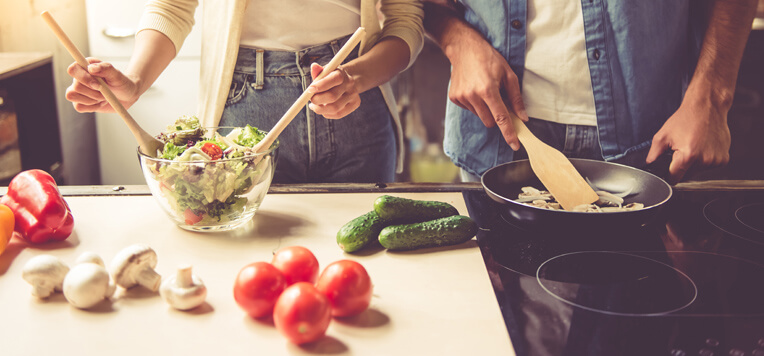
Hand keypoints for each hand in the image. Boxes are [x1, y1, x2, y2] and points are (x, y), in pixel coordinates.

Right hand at [65, 58, 139, 112]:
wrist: (126, 96)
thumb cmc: (121, 82)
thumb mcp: (117, 75)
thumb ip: (106, 68)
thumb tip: (91, 68)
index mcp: (85, 66)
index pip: (73, 70)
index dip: (84, 79)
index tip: (99, 85)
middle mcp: (78, 77)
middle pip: (75, 86)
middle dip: (93, 93)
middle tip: (105, 92)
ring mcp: (77, 90)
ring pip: (72, 96)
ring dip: (92, 100)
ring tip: (103, 97)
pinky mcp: (80, 102)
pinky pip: (78, 107)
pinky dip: (91, 107)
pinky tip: (99, 103)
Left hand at [307, 63, 360, 118]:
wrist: (346, 82)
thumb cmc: (331, 77)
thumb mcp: (325, 72)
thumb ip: (318, 72)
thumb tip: (314, 66)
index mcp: (341, 73)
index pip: (333, 80)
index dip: (320, 86)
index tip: (309, 90)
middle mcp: (350, 84)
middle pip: (332, 96)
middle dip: (317, 100)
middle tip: (311, 100)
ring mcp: (353, 95)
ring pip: (335, 108)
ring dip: (320, 109)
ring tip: (314, 106)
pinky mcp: (355, 104)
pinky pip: (339, 114)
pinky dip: (327, 114)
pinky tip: (322, 110)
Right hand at [446, 33, 527, 150]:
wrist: (464, 48)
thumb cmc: (489, 59)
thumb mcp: (508, 74)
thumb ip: (516, 98)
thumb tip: (523, 117)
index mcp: (488, 90)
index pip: (501, 119)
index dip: (509, 133)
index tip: (515, 145)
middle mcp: (473, 96)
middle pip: (489, 122)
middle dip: (496, 116)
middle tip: (498, 101)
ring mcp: (462, 98)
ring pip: (479, 116)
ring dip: (485, 109)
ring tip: (484, 90)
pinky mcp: (454, 98)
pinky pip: (469, 110)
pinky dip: (475, 104)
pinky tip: (474, 89)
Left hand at [646, 98, 730, 183]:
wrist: (708, 107)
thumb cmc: (686, 118)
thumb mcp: (663, 135)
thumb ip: (654, 154)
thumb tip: (650, 165)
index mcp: (688, 156)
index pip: (674, 179)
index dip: (668, 175)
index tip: (668, 170)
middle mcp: (704, 160)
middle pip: (686, 175)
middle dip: (681, 166)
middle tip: (681, 149)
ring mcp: (716, 161)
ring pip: (698, 171)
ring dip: (694, 163)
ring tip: (693, 145)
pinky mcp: (724, 159)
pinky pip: (709, 166)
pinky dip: (704, 160)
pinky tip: (703, 146)